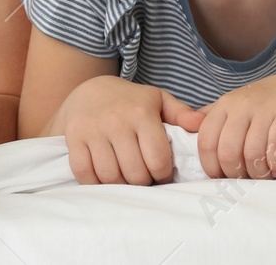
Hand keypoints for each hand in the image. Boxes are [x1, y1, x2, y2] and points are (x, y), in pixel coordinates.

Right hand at [52, 75, 192, 185]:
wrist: (88, 90)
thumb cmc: (129, 101)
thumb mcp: (156, 100)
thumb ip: (181, 113)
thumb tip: (201, 124)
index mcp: (141, 113)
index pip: (158, 160)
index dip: (163, 174)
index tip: (161, 172)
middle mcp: (116, 121)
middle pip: (135, 173)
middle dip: (142, 182)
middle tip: (142, 176)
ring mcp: (93, 130)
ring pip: (110, 176)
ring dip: (120, 184)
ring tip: (125, 176)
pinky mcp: (74, 139)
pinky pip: (85, 173)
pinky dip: (95, 182)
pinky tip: (104, 176)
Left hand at [170, 68, 275, 178]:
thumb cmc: (267, 100)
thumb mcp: (235, 104)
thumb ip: (212, 119)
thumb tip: (187, 135)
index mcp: (223, 105)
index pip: (205, 142)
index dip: (211, 167)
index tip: (222, 178)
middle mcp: (240, 105)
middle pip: (227, 151)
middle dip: (236, 174)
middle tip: (247, 179)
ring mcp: (264, 108)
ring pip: (251, 152)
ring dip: (258, 172)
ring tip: (265, 175)